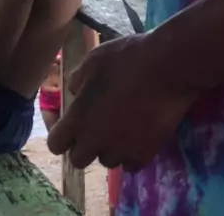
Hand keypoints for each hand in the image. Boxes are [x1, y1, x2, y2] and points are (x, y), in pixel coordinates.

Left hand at [47, 33, 197, 170]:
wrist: (168, 67)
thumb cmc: (128, 58)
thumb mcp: (94, 59)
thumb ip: (78, 79)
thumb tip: (74, 92)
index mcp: (78, 118)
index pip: (55, 144)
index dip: (63, 134)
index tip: (72, 123)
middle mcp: (95, 141)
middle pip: (79, 159)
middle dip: (85, 144)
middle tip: (99, 125)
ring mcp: (121, 150)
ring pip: (107, 161)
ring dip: (110, 148)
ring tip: (122, 126)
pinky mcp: (145, 153)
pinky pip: (131, 164)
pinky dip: (131, 153)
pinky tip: (138, 134)